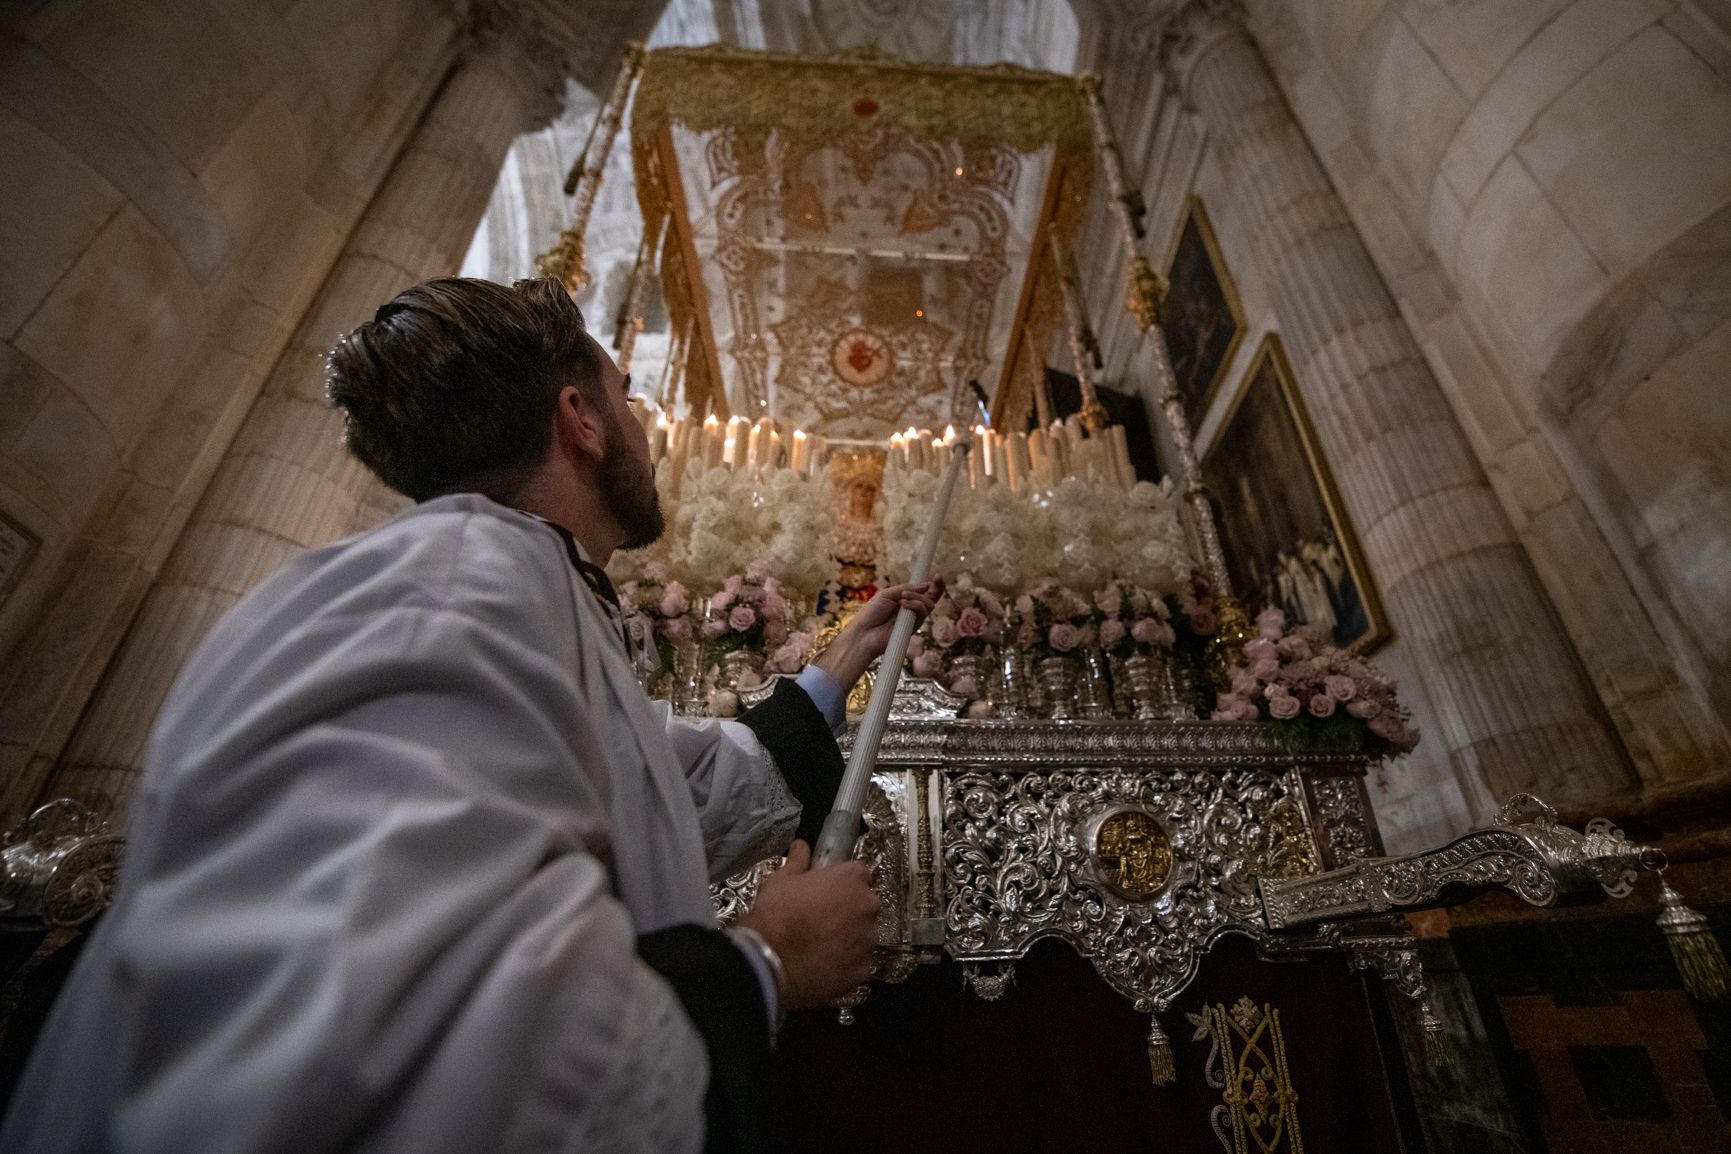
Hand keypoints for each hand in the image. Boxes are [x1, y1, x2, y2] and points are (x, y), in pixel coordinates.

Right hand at [737, 840, 878, 1008]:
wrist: (769, 961)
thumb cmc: (775, 914)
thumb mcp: (780, 880)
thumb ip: (798, 862)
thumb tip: (801, 846)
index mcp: (851, 878)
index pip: (858, 873)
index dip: (841, 882)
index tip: (826, 892)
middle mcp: (868, 906)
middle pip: (865, 904)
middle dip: (849, 910)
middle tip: (821, 920)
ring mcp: (869, 940)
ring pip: (864, 935)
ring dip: (850, 938)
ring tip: (821, 946)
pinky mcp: (864, 970)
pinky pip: (859, 964)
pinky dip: (847, 965)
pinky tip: (824, 965)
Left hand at [813, 581, 941, 690]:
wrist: (864, 633)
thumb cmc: (871, 613)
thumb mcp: (887, 594)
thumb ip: (906, 588)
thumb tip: (926, 585)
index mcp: (904, 600)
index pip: (923, 593)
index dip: (933, 586)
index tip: (937, 576)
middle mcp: (910, 610)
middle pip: (931, 599)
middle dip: (935, 589)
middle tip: (932, 582)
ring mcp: (912, 620)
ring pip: (928, 606)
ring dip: (918, 598)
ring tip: (902, 598)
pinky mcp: (913, 629)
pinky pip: (922, 614)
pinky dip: (915, 606)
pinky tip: (903, 605)